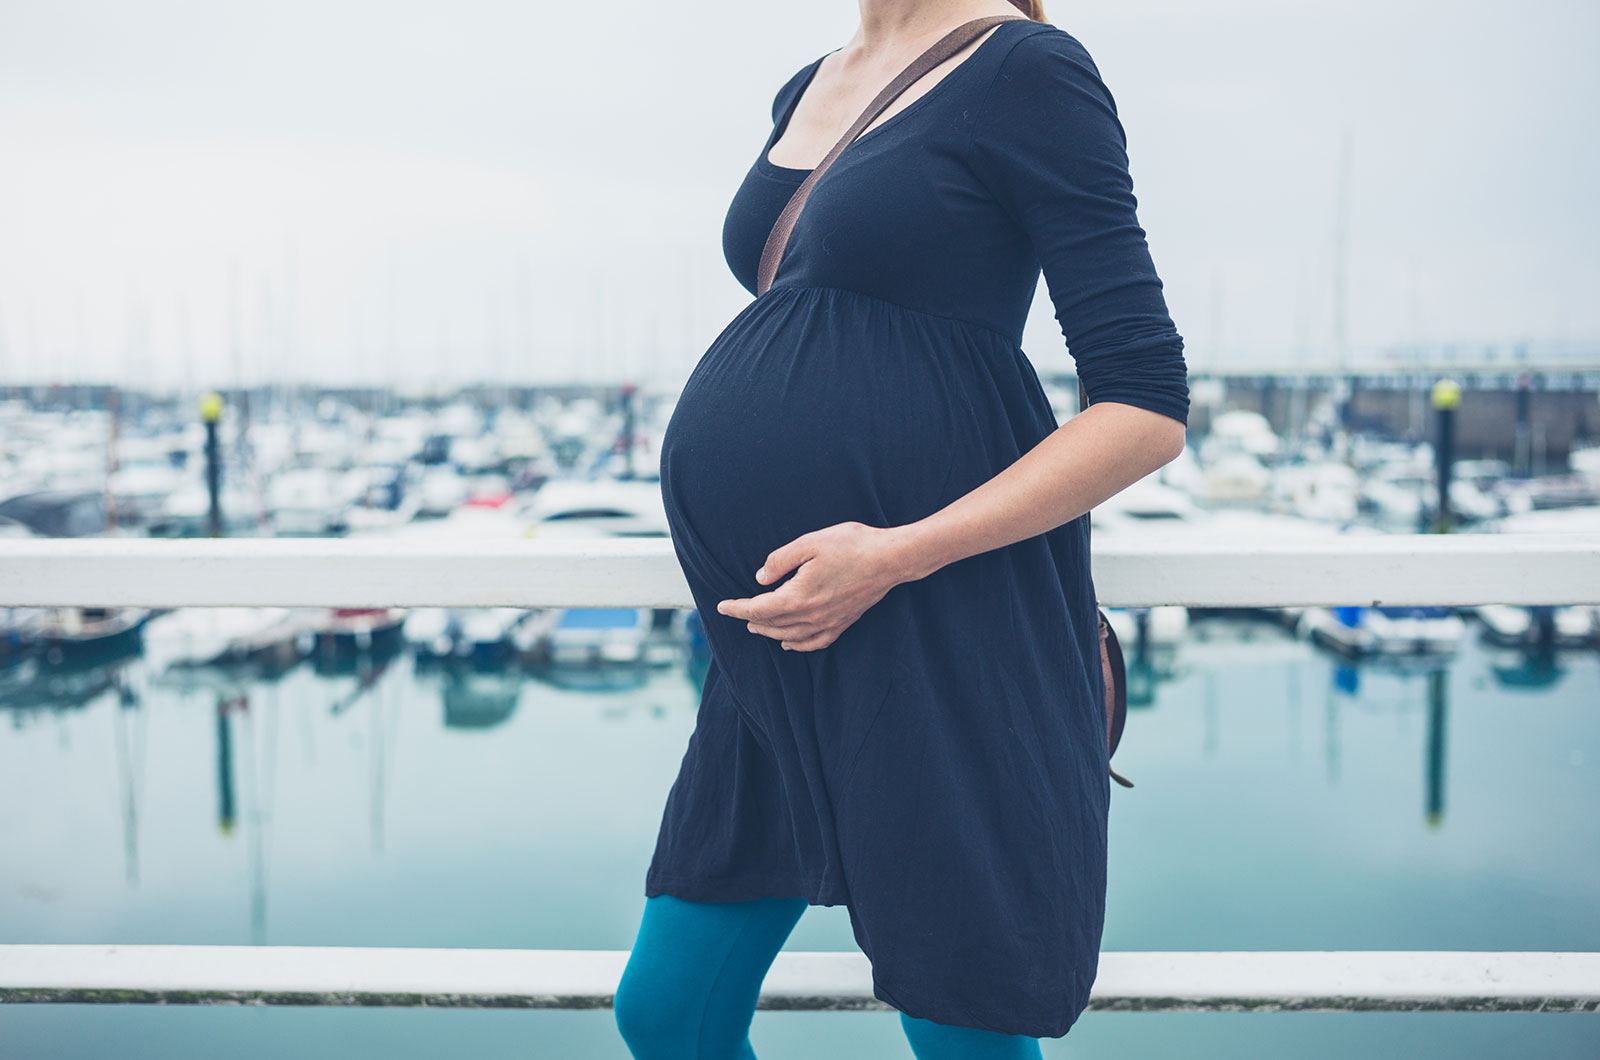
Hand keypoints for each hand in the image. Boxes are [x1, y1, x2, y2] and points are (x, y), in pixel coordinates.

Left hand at [717, 521, 911, 651]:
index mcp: (798, 596)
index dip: (736, 608)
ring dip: (770, 632)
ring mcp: (828, 623)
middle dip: (750, 619)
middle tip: (736, 612)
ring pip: (790, 636)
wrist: (891, 559)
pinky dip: (797, 645)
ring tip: (756, 626)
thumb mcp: (809, 543)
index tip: (721, 606)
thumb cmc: (852, 545)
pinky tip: (790, 643)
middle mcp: (811, 616)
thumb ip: (780, 560)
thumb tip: (761, 577)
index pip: (758, 608)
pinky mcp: (843, 623)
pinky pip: (815, 643)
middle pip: (772, 624)